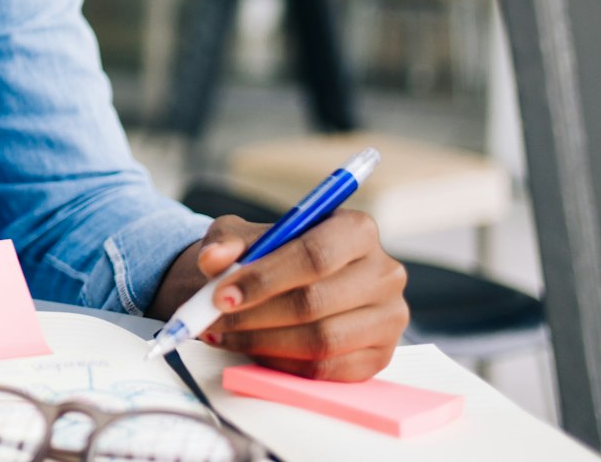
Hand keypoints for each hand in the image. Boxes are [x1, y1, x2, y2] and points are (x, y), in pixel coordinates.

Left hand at [149, 212, 408, 379]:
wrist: (284, 285)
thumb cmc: (267, 255)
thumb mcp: (243, 236)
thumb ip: (226, 242)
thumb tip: (212, 259)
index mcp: (357, 229)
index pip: (314, 256)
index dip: (264, 278)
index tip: (220, 294)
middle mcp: (383, 273)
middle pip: (315, 302)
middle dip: (255, 315)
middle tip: (212, 319)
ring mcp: (388, 318)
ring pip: (321, 340)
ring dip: (262, 341)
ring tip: (221, 334)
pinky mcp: (380, 356)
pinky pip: (327, 369)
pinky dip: (282, 363)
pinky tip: (251, 350)